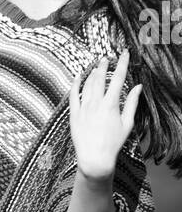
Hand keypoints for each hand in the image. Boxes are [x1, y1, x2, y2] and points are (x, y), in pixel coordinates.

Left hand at [69, 48, 142, 180]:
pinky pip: (73, 94)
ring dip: (92, 72)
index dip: (123, 64)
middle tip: (107, 57)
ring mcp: (83, 108)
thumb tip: (138, 87)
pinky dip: (76, 83)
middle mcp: (96, 103)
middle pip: (100, 78)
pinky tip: (79, 75)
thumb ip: (132, 103)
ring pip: (87, 84)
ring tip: (96, 65)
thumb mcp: (127, 124)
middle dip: (104, 65)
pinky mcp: (74, 114)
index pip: (118, 78)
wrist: (94, 158)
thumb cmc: (113, 143)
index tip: (125, 54)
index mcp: (111, 105)